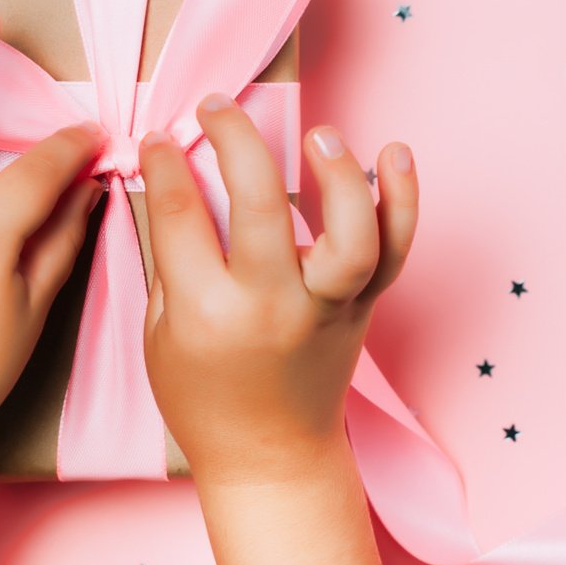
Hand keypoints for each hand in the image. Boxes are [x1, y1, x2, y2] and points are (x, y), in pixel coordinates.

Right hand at [139, 96, 418, 486]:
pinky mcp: (362, 310)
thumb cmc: (204, 397)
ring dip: (339, 177)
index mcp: (208, 314)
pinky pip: (395, 253)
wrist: (271, 458)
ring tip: (319, 134)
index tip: (162, 135)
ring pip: (349, 238)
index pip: (181, 216)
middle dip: (234, 141)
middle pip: (260, 207)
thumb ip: (170, 257)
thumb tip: (170, 176)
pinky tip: (396, 153)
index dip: (166, 163)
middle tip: (217, 106)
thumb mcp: (161, 332)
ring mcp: (325, 308)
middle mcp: (271, 308)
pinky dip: (403, 202)